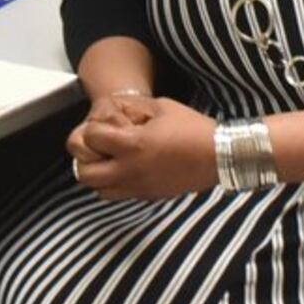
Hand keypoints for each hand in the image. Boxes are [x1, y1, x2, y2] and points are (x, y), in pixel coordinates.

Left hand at [69, 97, 216, 199]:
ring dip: (98, 175)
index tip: (103, 126)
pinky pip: (117, 196)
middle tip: (96, 148)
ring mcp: (137, 187)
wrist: (218, 155)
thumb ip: (133, 110)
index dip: (93, 130)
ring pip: (98, 190)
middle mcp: (129, 170)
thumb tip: (114, 112)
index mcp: (132, 144)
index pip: (90, 139)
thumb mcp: (161, 107)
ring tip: (108, 161)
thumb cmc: (192, 128)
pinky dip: (113, 185)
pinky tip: (125, 171)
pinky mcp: (147, 196)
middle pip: (85, 173)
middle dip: (85, 158)